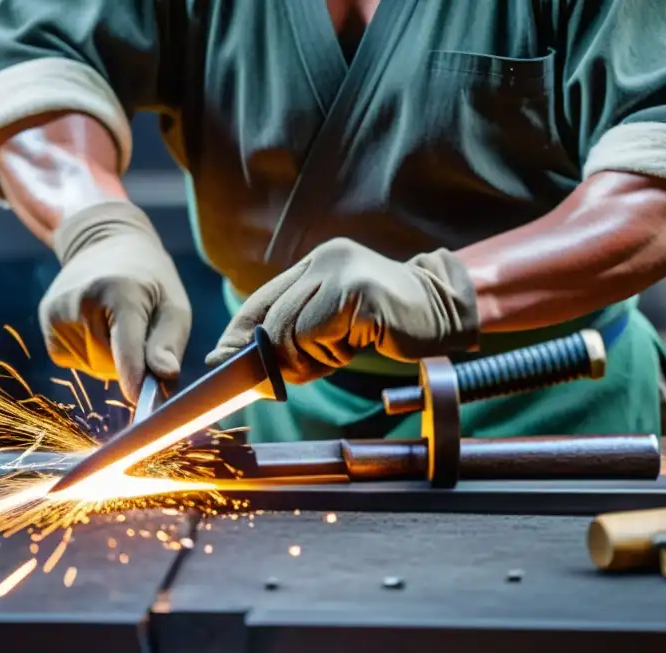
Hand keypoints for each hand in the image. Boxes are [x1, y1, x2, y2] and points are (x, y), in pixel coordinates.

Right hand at [39, 201, 190, 402]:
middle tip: (139, 333)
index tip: (139, 400)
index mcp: (120, 291)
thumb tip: (165, 375)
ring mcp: (59, 310)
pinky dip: (89, 354)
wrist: (106, 243)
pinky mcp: (47, 319)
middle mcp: (82, 300)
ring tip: (116, 322)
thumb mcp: (173, 305)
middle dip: (129, 363)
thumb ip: (169, 342)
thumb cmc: (150, 280)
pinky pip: (73, 360)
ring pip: (92, 366)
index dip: (133, 377)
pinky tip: (96, 326)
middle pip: (110, 364)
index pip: (125, 346)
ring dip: (109, 358)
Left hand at [206, 238, 478, 382]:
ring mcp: (344, 273)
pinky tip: (354, 348)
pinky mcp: (361, 294)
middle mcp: (326, 260)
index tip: (221, 358)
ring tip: (338, 355)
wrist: (444, 313)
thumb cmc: (387, 324)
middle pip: (272, 319)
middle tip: (287, 379)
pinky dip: (330, 354)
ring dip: (308, 358)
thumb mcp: (333, 327)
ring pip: (292, 330)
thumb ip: (294, 335)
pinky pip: (320, 335)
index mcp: (316, 263)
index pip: (261, 300)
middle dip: (272, 357)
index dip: (238, 333)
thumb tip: (237, 359)